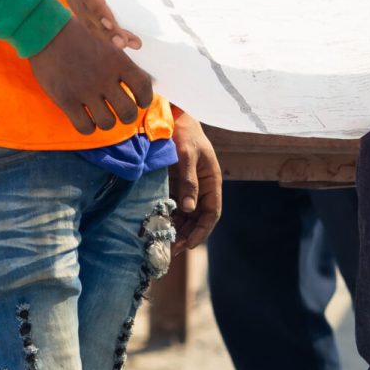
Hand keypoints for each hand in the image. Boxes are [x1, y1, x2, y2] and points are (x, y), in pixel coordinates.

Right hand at [29, 18, 153, 134]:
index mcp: (118, 61)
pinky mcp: (66, 101)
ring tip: (103, 115)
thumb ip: (122, 58)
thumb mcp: (107, 42)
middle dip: (128, 115)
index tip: (140, 101)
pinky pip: (85, 127)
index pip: (143, 87)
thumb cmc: (80, 36)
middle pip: (128, 112)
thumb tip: (140, 71)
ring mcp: (85, 91)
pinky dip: (89, 127)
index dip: (145, 99)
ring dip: (107, 121)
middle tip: (122, 112)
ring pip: (107, 123)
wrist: (49, 33)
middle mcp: (105, 78)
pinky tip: (86, 119)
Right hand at [65, 0, 141, 49]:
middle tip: (124, 43)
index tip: (112, 26)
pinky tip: (120, 40)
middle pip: (87, 8)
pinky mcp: (76, 0)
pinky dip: (104, 31)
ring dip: (107, 34)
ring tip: (128, 44)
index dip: (99, 11)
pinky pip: (88, 19)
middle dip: (106, 30)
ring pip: (87, 18)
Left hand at [172, 112, 221, 249]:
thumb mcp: (187, 155)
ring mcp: (187, 188)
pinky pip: (173, 208)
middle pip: (198, 219)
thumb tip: (189, 208)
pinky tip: (156, 229)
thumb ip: (189, 181)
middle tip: (171, 250)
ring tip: (162, 245)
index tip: (189, 244)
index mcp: (211, 180)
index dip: (202, 230)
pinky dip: (167, 220)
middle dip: (187, 236)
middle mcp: (201, 188)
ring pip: (185, 217)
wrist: (172, 118)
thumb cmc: (184, 133)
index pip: (212, 212)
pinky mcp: (174, 187)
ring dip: (177, 231)